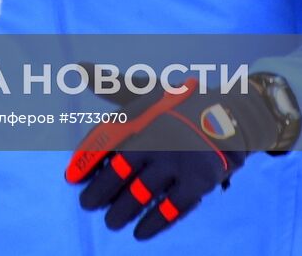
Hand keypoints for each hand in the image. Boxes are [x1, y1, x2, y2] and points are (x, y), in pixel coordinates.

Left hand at [66, 72, 299, 239]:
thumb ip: (111, 84)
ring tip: (111, 223)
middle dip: (98, 192)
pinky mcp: (199, 179)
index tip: (70, 179)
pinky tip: (139, 232)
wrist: (231, 114)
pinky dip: (154, 223)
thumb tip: (78, 67)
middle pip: (119, 172)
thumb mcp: (146, 91)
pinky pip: (171, 208)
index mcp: (142, 115)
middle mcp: (157, 137)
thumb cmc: (178, 104)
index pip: (105, 141)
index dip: (85, 162)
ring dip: (122, 211)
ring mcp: (178, 159)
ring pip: (141, 194)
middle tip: (86, 205)